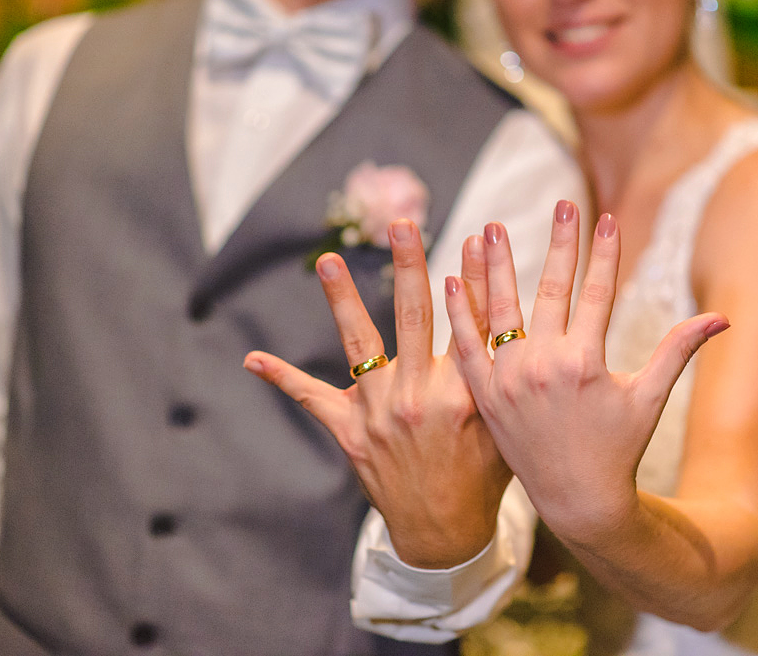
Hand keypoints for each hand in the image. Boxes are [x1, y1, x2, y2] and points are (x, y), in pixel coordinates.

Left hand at [244, 220, 510, 568]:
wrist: (444, 533)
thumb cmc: (483, 474)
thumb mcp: (501, 423)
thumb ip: (497, 373)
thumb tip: (506, 315)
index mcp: (462, 394)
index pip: (469, 322)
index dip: (474, 277)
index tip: (476, 236)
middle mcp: (417, 397)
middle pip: (414, 317)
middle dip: (409, 265)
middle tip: (402, 224)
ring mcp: (378, 413)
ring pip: (359, 343)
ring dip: (342, 299)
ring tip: (329, 261)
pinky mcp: (348, 431)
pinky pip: (310, 398)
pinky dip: (281, 378)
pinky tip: (251, 359)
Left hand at [445, 202, 727, 544]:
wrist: (578, 501)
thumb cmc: (620, 448)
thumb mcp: (650, 397)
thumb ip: (678, 350)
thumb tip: (723, 317)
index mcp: (586, 362)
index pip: (597, 292)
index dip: (603, 253)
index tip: (605, 217)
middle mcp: (544, 366)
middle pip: (549, 289)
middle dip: (558, 243)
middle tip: (560, 204)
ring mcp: (509, 381)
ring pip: (499, 310)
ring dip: (494, 266)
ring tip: (489, 228)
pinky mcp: (485, 396)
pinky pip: (466, 347)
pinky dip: (458, 314)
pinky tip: (452, 279)